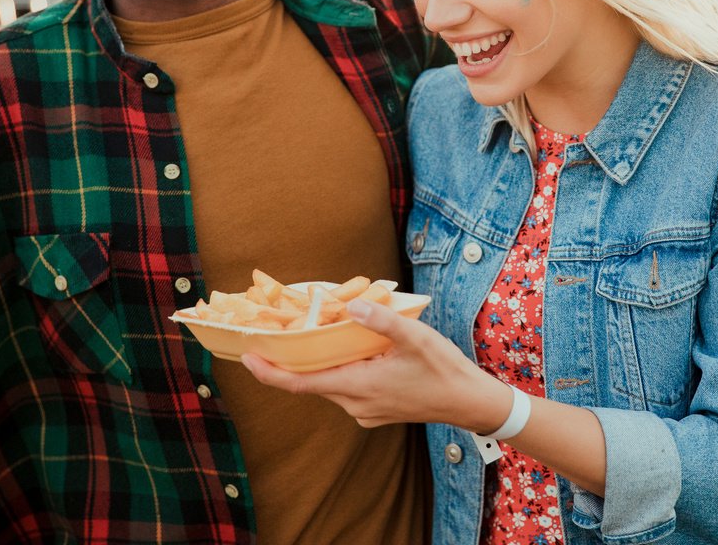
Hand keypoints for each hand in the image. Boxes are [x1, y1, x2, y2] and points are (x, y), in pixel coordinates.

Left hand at [240, 300, 508, 431]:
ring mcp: (366, 411)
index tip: (247, 359)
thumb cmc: (444, 370)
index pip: (301, 384)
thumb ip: (382, 320)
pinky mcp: (376, 411)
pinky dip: (342, 369)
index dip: (270, 373)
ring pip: (332, 383)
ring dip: (323, 362)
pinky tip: (356, 349)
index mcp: (359, 387)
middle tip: (283, 330)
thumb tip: (352, 305)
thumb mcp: (416, 338)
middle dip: (296, 358)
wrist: (469, 403)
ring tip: (322, 333)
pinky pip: (347, 388)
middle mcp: (356, 405)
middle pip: (313, 381)